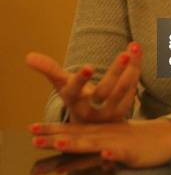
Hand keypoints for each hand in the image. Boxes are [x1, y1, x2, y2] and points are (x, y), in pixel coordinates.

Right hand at [25, 42, 141, 123]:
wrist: (89, 125)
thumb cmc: (74, 97)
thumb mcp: (61, 85)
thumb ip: (48, 69)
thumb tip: (28, 56)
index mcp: (73, 101)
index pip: (75, 90)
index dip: (81, 80)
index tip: (89, 67)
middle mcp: (91, 109)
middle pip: (105, 90)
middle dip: (115, 71)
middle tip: (125, 54)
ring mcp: (109, 113)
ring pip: (122, 90)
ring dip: (130, 70)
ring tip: (133, 49)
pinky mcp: (123, 112)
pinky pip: (132, 90)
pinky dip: (135, 71)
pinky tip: (137, 54)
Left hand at [28, 119, 170, 167]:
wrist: (164, 136)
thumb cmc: (135, 141)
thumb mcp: (112, 143)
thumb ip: (94, 152)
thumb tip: (76, 160)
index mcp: (98, 131)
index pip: (70, 129)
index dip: (50, 129)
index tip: (30, 130)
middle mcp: (104, 134)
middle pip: (76, 135)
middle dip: (54, 137)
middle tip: (33, 139)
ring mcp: (117, 142)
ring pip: (94, 143)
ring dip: (77, 144)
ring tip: (60, 144)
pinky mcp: (131, 152)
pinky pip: (120, 154)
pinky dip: (111, 155)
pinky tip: (105, 156)